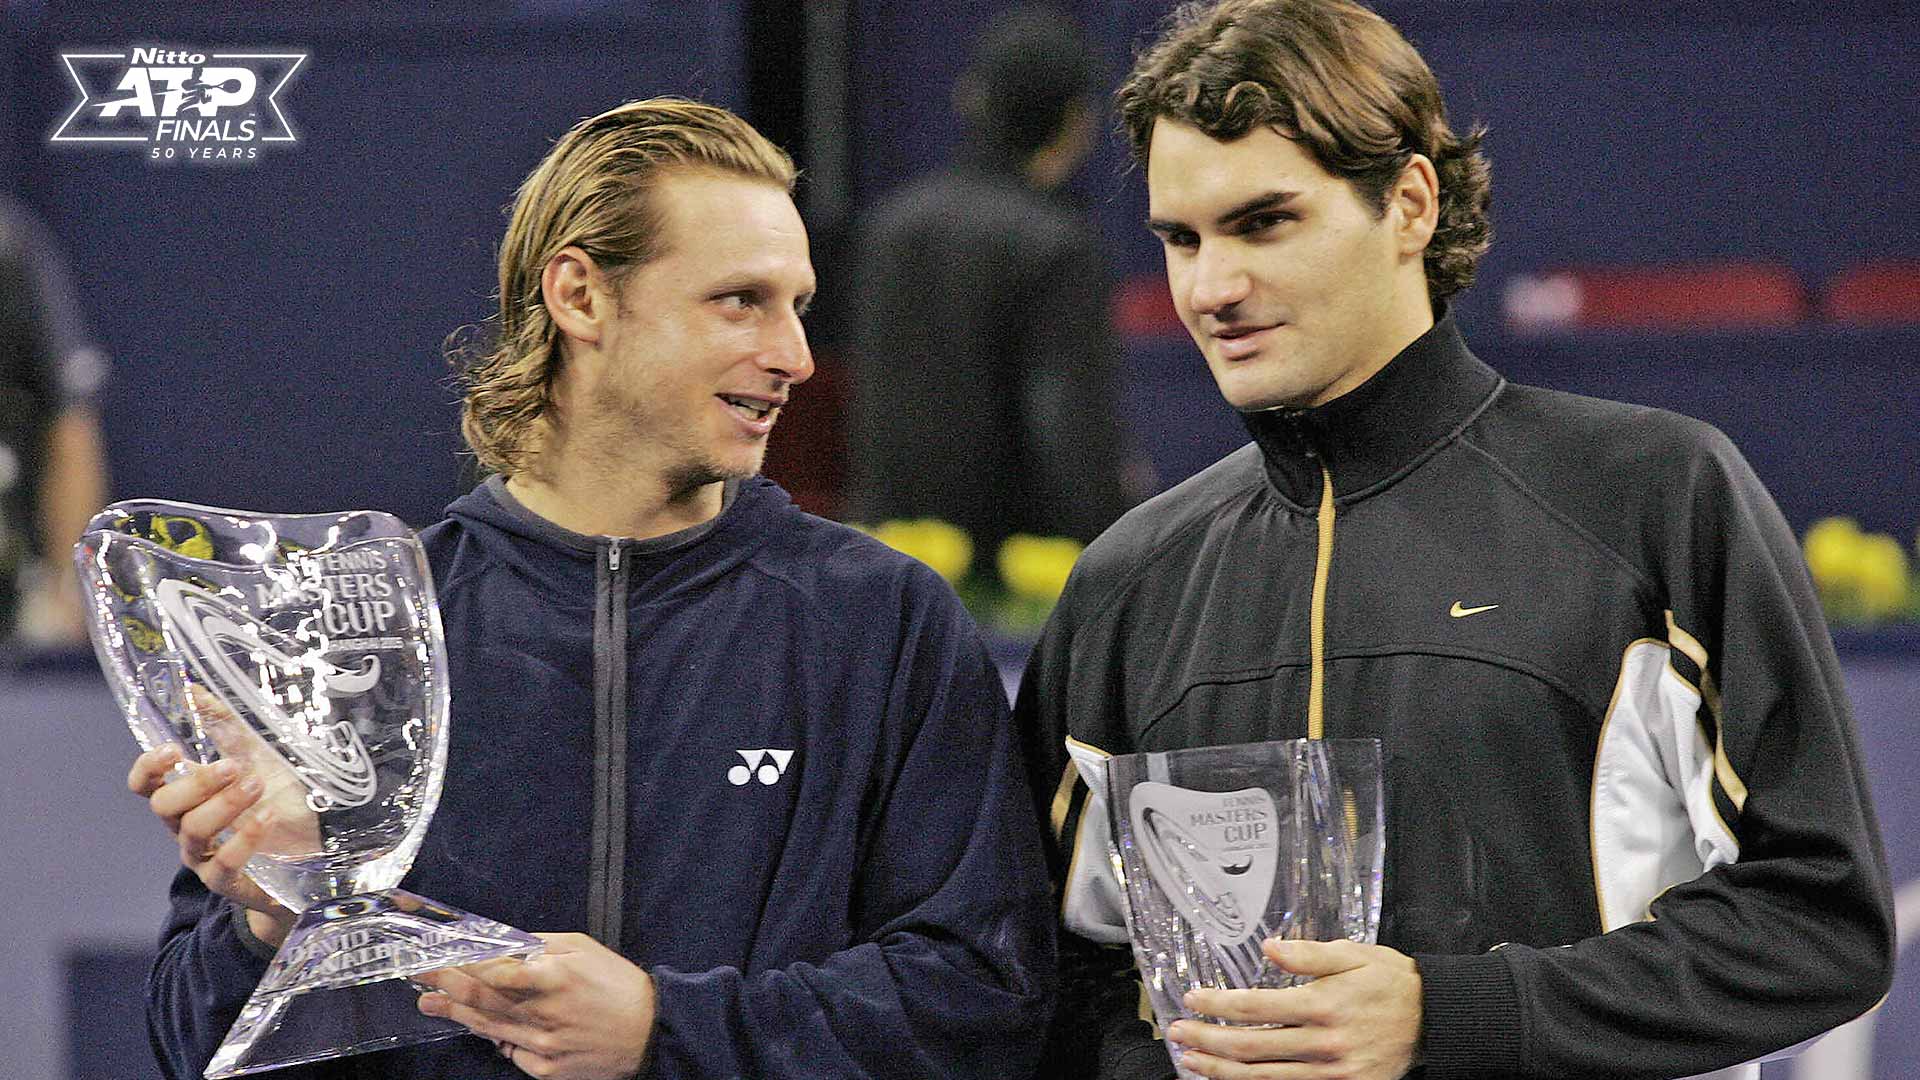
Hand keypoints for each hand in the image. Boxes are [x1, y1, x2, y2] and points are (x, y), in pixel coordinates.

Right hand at [124, 686, 320, 946]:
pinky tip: (266, 817)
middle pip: (164, 806)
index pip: (144, 784)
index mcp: (186, 795)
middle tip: (235, 766)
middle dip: (198, 782)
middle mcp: (185, 826)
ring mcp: (202, 856)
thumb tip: (193, 687)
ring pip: (191, 831)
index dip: (148, 768)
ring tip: (259, 785)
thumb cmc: (278, 796)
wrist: (315, 843)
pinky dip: (243, 838)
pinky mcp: (227, 881)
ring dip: (224, 804)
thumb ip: (224, 725)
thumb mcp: (257, 755)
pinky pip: (221, 866)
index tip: (172, 750)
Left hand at [415, 932, 655, 1079]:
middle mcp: (544, 1013)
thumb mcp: (582, 949)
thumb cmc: (617, 984)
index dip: (461, 966)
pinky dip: (492, 1037)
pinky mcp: (546, 1068)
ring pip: (488, 1027)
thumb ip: (540, 946)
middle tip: (421, 978)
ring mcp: (542, 1044)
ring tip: (430, 1003)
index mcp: (555, 977)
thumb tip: (502, 944)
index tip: (440, 957)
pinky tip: (477, 1026)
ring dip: (455, 1013)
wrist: (649, 1031)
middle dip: (446, 986)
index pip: (494, 971)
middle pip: (482, 1000)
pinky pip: (510, 1051)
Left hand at [1168, 939, 1421, 1079]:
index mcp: (1323, 1004)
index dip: (1218, 1005)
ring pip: (1263, 1078)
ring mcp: (1332, 1072)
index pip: (1255, 1007)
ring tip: (1192, 1060)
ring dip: (1221, 1070)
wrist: (1435, 1019)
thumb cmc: (1391, 982)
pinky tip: (1232, 1079)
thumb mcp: (1354, 954)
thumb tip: (1269, 948)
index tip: (1193, 999)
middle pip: (1250, 1047)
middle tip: (1177, 1033)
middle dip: (1207, 1041)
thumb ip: (1308, 954)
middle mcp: (1324, 1042)